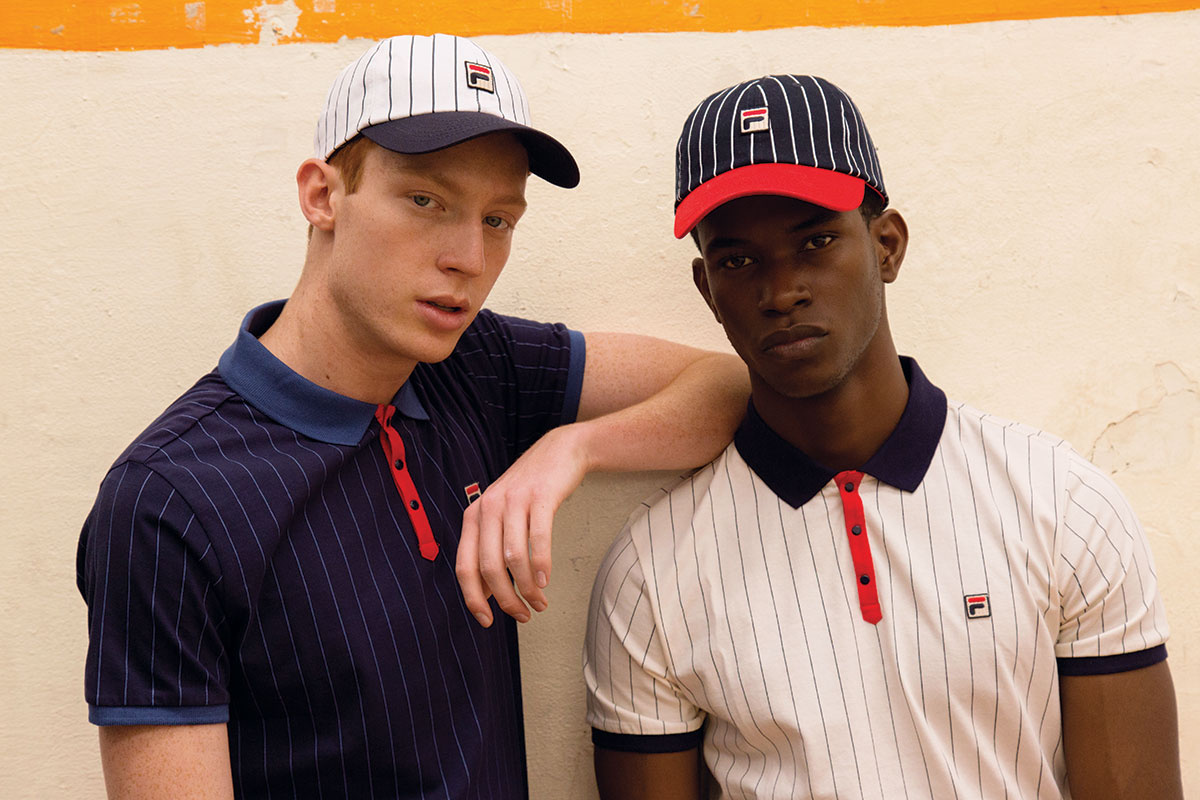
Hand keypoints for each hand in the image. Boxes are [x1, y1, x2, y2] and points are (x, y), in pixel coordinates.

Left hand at [456, 423, 591, 625]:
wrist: (559, 451)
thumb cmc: (530, 490)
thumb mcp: (501, 515)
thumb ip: (489, 548)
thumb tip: (484, 593)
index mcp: (474, 516)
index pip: (464, 566)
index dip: (473, 599)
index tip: (487, 621)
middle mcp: (488, 507)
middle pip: (489, 568)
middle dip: (506, 600)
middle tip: (523, 615)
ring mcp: (514, 501)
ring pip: (513, 558)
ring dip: (527, 589)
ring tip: (539, 603)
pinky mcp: (540, 497)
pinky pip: (538, 539)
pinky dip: (541, 566)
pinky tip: (545, 582)